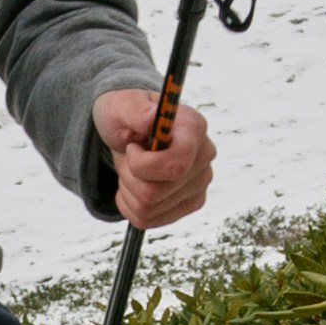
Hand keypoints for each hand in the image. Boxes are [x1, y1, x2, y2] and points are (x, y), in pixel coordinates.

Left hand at [96, 85, 213, 227]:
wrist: (131, 132)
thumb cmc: (126, 115)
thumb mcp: (121, 105)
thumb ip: (135, 110)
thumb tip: (153, 117)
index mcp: (194, 128)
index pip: (176, 165)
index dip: (143, 165)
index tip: (131, 148)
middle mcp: (204, 158)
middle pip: (155, 192)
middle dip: (129, 176)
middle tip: (128, 157)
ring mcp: (200, 184)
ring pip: (148, 208)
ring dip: (127, 189)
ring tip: (132, 168)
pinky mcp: (190, 204)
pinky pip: (148, 219)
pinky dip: (130, 205)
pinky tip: (134, 184)